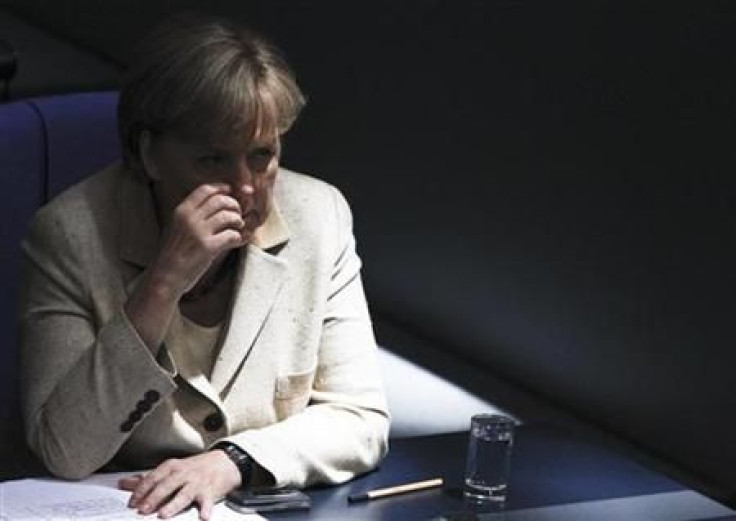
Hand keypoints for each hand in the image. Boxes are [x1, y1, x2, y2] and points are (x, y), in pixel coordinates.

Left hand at [119, 450, 240, 519]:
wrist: (224, 463)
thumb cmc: (195, 468)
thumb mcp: (172, 468)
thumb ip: (148, 478)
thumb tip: (124, 483)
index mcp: (172, 467)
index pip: (154, 477)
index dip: (142, 490)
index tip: (132, 502)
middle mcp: (184, 474)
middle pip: (167, 485)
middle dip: (154, 497)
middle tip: (143, 509)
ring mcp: (197, 483)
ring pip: (184, 494)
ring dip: (174, 504)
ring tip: (164, 514)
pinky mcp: (210, 492)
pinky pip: (208, 501)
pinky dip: (206, 509)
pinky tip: (203, 516)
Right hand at [151, 183, 247, 298]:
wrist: (166, 276)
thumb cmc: (172, 253)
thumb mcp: (177, 227)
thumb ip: (192, 215)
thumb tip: (215, 205)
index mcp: (181, 211)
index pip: (205, 190)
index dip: (222, 188)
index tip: (230, 192)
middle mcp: (189, 218)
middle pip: (220, 200)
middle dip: (234, 205)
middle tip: (237, 214)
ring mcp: (198, 232)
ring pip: (228, 216)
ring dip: (238, 220)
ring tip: (238, 226)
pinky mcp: (208, 247)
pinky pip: (231, 235)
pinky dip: (238, 237)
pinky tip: (236, 240)